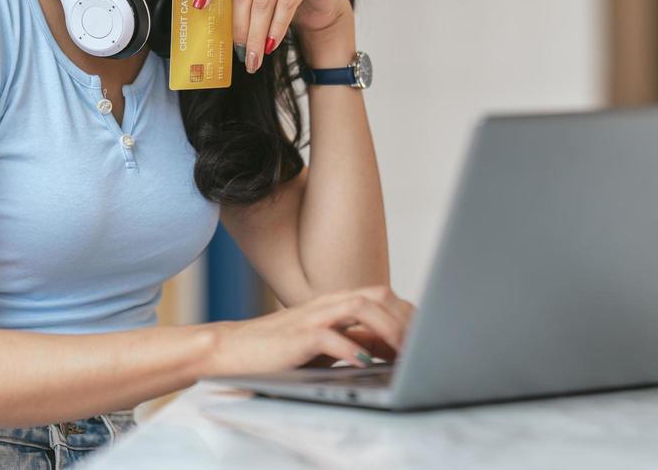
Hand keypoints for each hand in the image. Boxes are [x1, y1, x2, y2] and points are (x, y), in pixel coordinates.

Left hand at [189, 0, 353, 73]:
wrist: (319, 3)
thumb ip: (236, 2)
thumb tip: (212, 30)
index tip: (199, 6)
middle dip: (240, 27)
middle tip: (239, 52)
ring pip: (264, 0)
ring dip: (258, 34)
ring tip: (255, 57)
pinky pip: (287, 2)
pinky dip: (277, 28)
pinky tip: (271, 44)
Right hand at [203, 285, 416, 376]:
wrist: (231, 350)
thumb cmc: (279, 349)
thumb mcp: (325, 341)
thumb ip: (356, 338)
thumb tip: (392, 346)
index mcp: (335, 302)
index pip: (383, 296)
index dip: (407, 313)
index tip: (425, 334)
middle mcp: (327, 303)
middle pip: (378, 296)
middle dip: (403, 318)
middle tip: (421, 344)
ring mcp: (311, 317)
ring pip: (359, 307)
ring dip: (386, 328)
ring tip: (402, 351)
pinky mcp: (295, 337)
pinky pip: (328, 336)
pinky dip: (349, 348)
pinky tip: (364, 362)